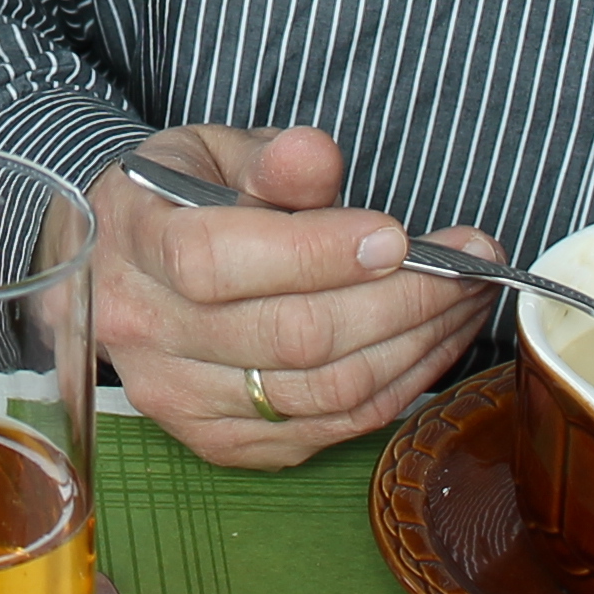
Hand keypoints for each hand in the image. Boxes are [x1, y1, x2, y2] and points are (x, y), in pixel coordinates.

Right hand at [88, 125, 502, 470]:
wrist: (121, 267)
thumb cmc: (181, 199)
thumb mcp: (214, 151)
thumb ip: (270, 159)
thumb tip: (317, 156)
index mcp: (133, 243)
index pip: (220, 261)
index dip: (318, 252)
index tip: (399, 236)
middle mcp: (144, 334)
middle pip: (290, 335)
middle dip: (401, 301)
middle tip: (471, 264)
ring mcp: (180, 399)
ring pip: (320, 390)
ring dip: (414, 348)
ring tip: (465, 301)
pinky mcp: (219, 442)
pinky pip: (326, 429)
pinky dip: (393, 391)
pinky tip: (429, 346)